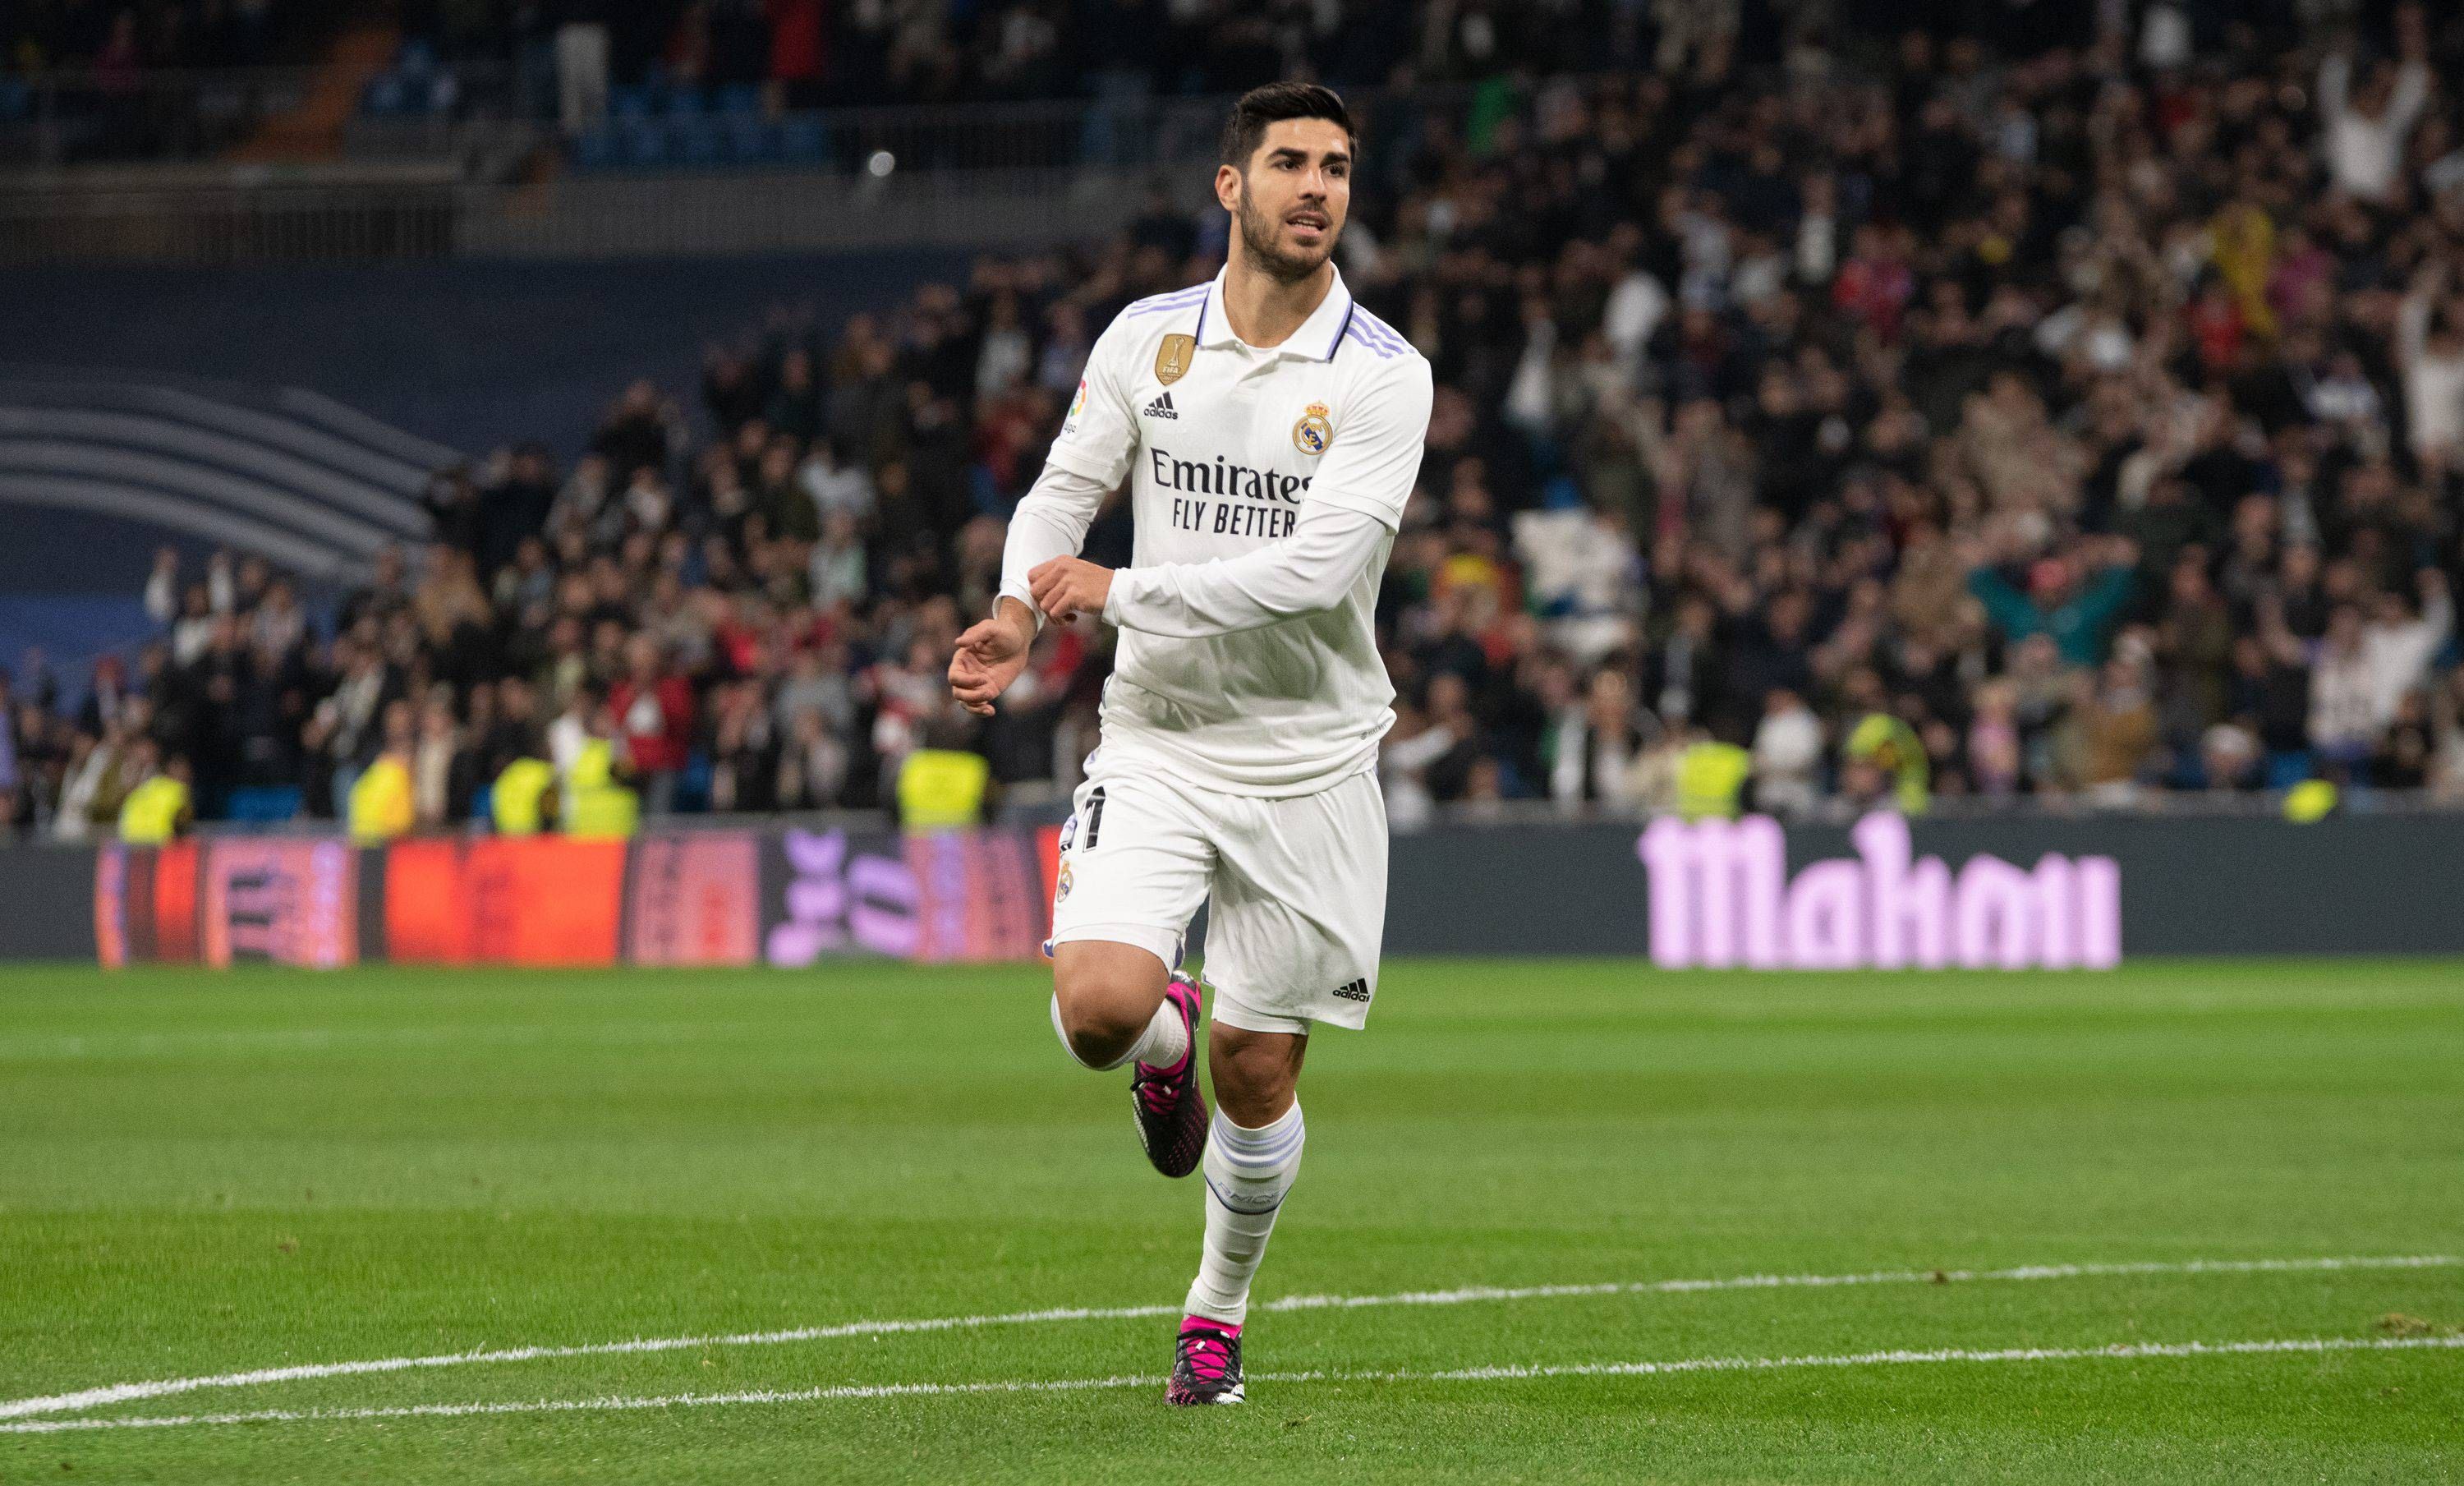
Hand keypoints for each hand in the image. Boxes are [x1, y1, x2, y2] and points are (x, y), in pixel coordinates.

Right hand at [947, 599, 1034, 715]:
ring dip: (974, 707)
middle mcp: (967, 673)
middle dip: (969, 697)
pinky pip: (980, 704)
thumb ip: (974, 634)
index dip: (965, 682)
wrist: (1019, 641)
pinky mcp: (989, 689)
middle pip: (958, 692)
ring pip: (966, 702)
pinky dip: (982, 711)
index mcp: (962, 659)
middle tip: (987, 692)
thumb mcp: (990, 628)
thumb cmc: (1003, 631)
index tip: (983, 679)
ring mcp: (977, 683)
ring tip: (988, 708)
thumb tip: (957, 643)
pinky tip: (991, 711)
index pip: (954, 677)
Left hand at [1027, 557, 1113, 625]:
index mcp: (1060, 561)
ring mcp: (1068, 581)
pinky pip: (1055, 612)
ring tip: (1067, 615)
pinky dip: (1062, 620)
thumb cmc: (1095, 584)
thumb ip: (1056, 576)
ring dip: (1054, 615)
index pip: (1032, 576)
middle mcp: (1062, 568)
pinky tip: (1074, 618)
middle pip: (1035, 591)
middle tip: (1056, 610)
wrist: (1117, 590)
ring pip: (1044, 604)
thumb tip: (1035, 590)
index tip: (1049, 598)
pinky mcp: (1074, 595)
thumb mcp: (1074, 571)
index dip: (1037, 590)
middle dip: (1043, 605)